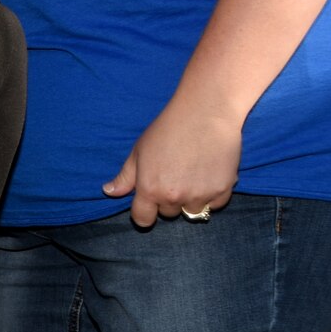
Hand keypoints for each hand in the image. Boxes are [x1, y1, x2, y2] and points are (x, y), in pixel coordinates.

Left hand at [102, 96, 241, 227]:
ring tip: (193, 174)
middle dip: (168, 200)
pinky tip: (209, 173)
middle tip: (175, 175)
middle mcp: (173, 197)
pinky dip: (212, 194)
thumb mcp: (139, 151)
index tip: (151, 202)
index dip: (145, 212)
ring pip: (192, 211)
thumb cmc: (167, 128)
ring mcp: (199, 195)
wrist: (205, 112)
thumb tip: (108, 192)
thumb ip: (125, 177)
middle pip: (168, 213)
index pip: (143, 220)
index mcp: (149, 190)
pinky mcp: (222, 189)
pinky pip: (215, 204)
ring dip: (191, 199)